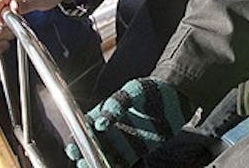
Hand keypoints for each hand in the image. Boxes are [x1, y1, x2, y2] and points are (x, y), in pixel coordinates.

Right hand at [65, 77, 190, 167]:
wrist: (176, 97)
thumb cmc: (153, 89)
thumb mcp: (133, 91)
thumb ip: (116, 105)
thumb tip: (100, 123)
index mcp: (107, 111)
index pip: (87, 125)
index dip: (78, 136)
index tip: (73, 146)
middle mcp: (113, 127)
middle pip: (93, 143)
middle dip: (84, 152)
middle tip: (79, 160)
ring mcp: (124, 139)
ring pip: (105, 154)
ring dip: (96, 162)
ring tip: (89, 167)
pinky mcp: (137, 150)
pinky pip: (122, 162)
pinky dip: (114, 167)